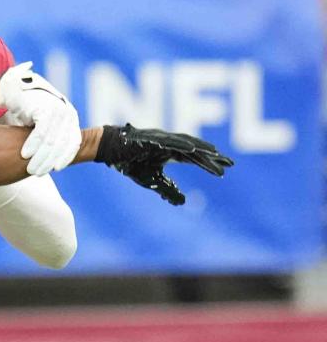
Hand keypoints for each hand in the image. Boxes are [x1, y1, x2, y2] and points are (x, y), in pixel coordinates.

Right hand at [0, 61, 81, 176]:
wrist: (12, 87)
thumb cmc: (26, 109)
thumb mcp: (42, 125)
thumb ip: (49, 140)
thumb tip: (50, 161)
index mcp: (71, 117)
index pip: (74, 141)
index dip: (65, 157)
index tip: (56, 169)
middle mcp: (67, 112)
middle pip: (63, 144)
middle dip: (50, 161)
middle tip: (37, 173)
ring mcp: (57, 109)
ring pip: (52, 141)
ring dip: (40, 157)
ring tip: (31, 168)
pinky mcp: (44, 108)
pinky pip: (41, 132)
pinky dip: (33, 145)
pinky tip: (25, 154)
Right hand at [96, 124, 233, 205]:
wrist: (110, 150)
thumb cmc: (131, 162)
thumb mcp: (152, 181)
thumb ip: (168, 189)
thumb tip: (183, 202)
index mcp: (172, 153)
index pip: (196, 158)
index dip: (210, 163)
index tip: (226, 169)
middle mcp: (171, 144)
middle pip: (197, 150)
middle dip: (213, 156)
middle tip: (231, 163)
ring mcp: (163, 140)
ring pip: (186, 144)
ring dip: (202, 149)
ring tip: (217, 155)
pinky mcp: (152, 139)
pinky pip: (169, 142)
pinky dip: (181, 145)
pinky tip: (193, 149)